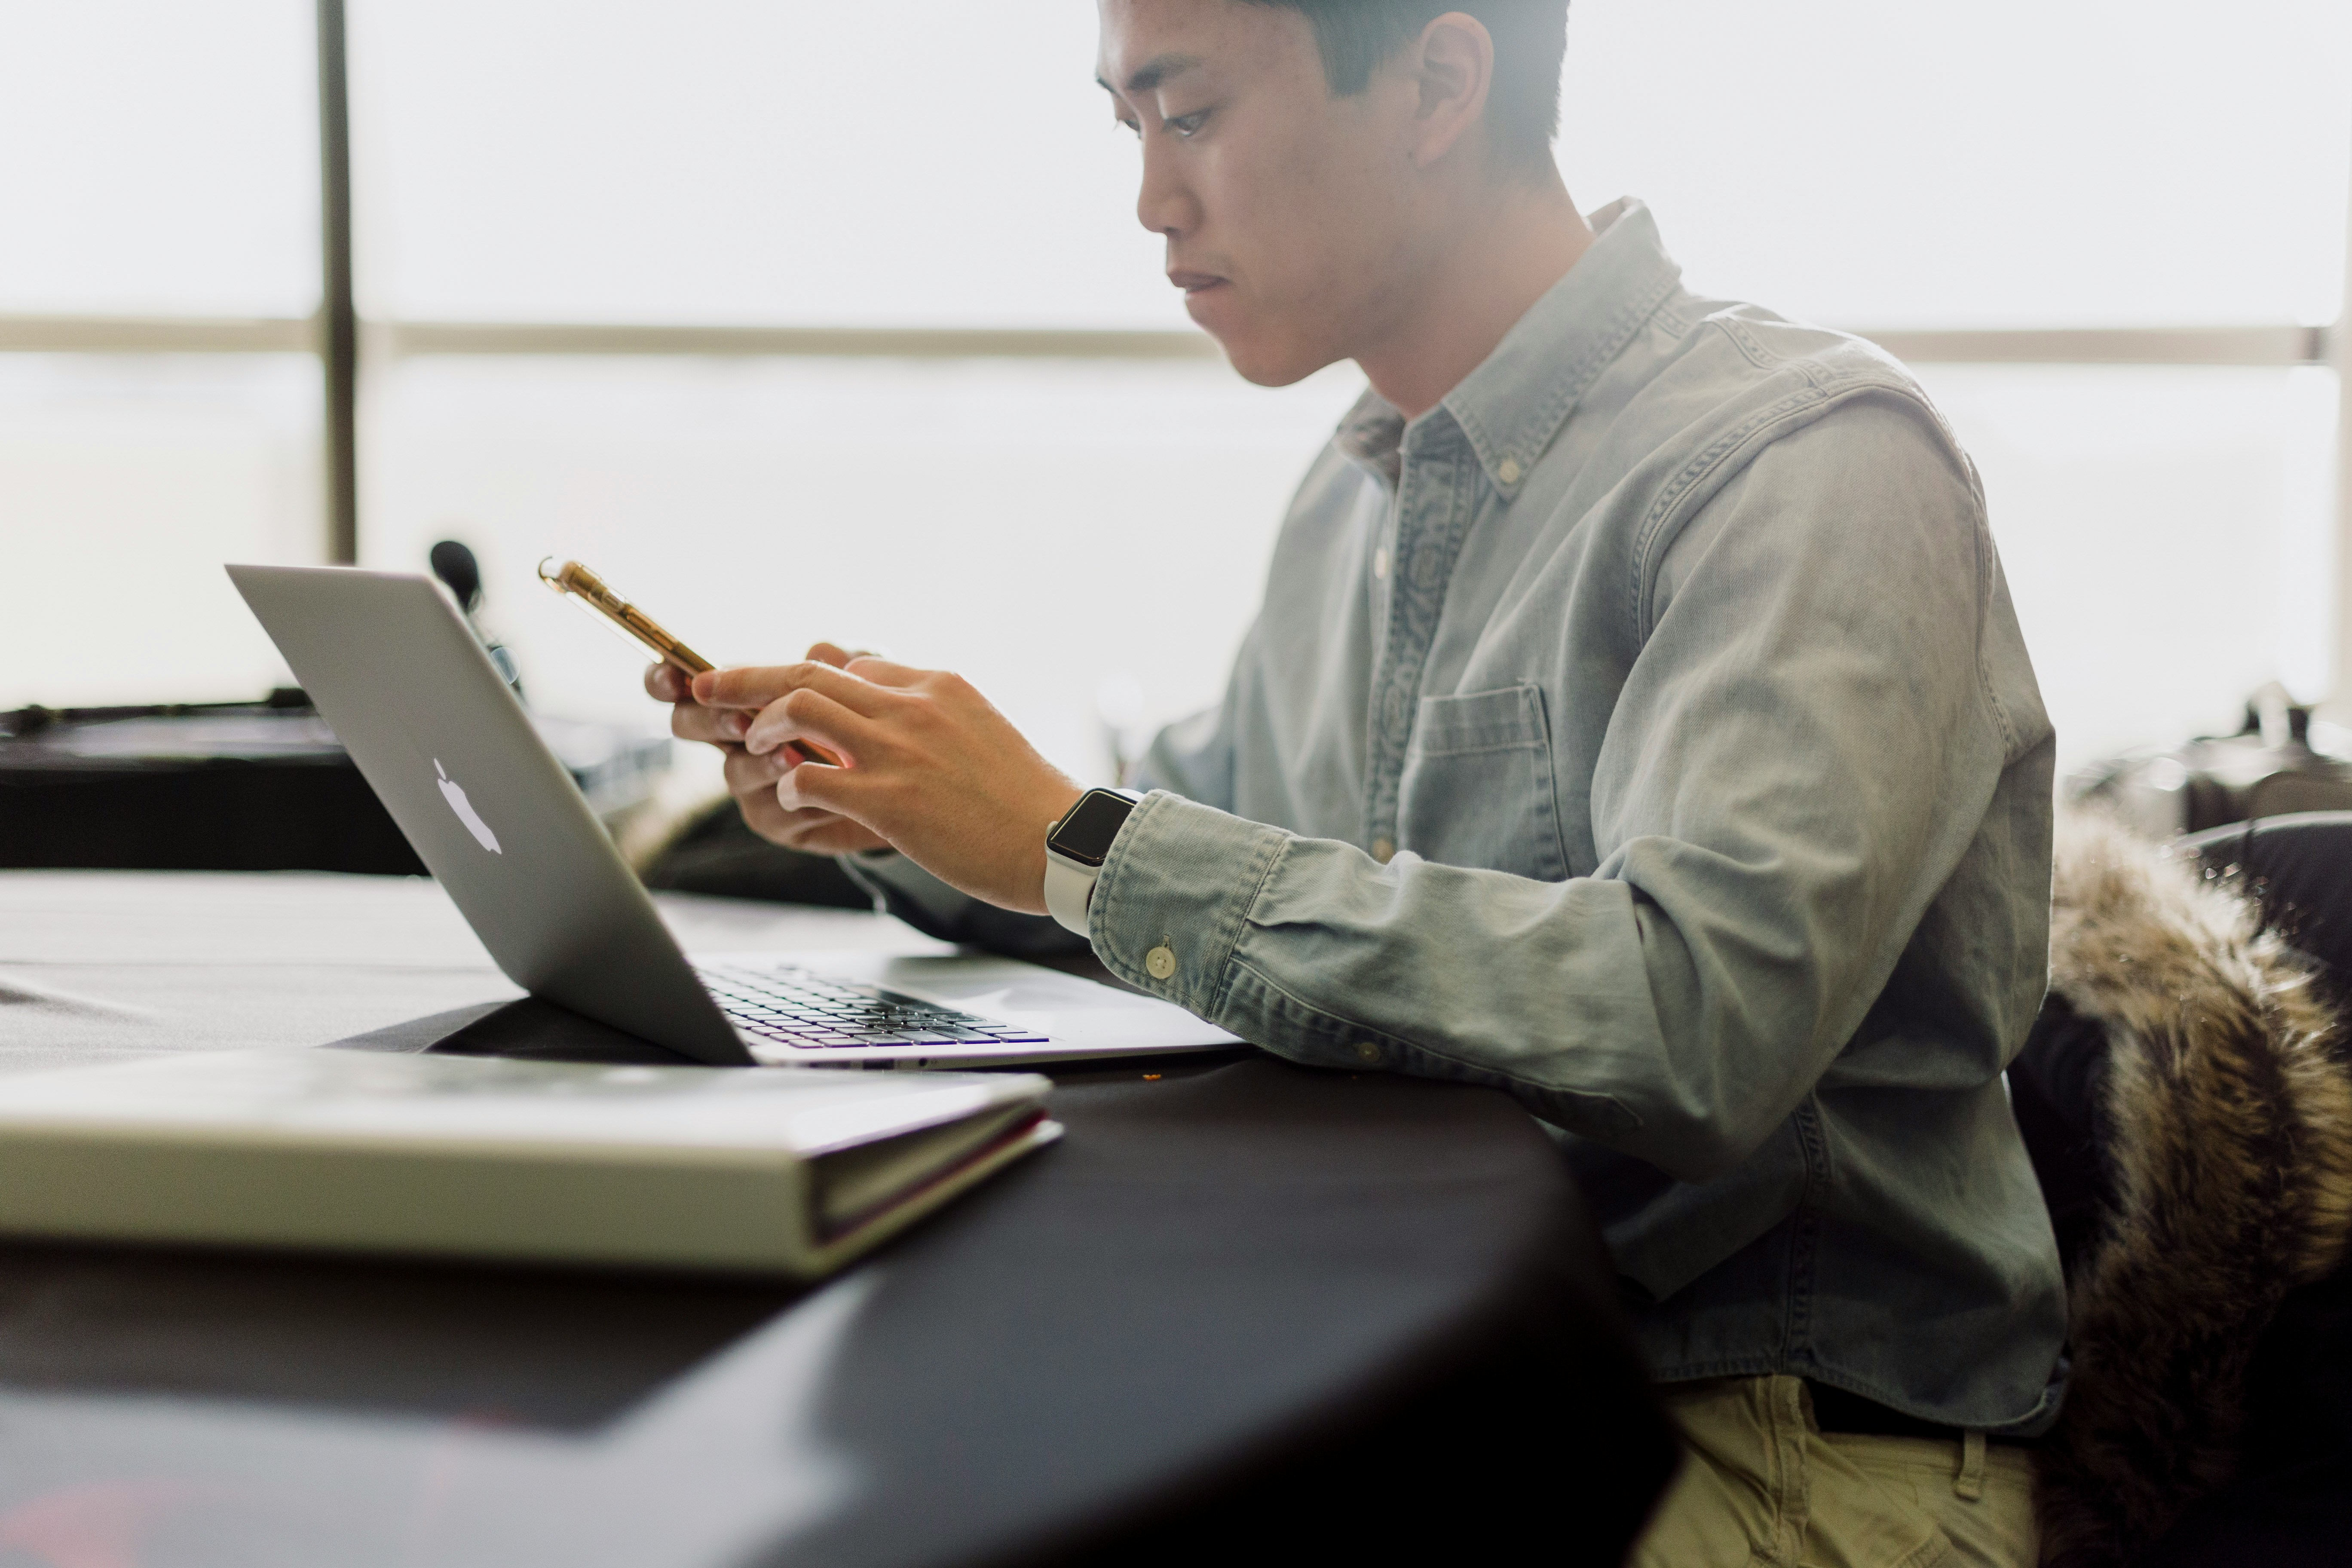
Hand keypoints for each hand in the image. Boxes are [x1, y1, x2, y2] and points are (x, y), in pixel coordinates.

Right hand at [646, 644, 888, 855]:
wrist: (906, 784)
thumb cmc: (878, 721)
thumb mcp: (870, 682)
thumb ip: (846, 661)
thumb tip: (821, 649)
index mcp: (745, 696)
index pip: (687, 682)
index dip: (667, 677)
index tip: (673, 675)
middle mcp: (738, 737)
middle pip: (690, 725)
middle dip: (710, 720)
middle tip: (742, 720)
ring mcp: (753, 780)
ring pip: (733, 771)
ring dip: (760, 762)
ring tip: (793, 756)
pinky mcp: (778, 819)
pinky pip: (772, 811)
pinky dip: (799, 798)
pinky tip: (829, 793)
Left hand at [696, 656, 1082, 913]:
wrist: (1060, 842)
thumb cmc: (1025, 802)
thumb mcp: (980, 732)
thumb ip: (932, 716)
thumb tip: (887, 712)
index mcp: (938, 686)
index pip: (855, 664)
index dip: (809, 679)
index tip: (781, 697)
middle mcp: (913, 706)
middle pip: (810, 670)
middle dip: (746, 675)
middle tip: (706, 684)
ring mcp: (899, 751)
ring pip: (799, 709)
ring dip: (763, 726)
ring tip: (755, 748)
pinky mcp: (889, 800)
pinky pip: (811, 777)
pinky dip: (790, 785)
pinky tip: (796, 799)